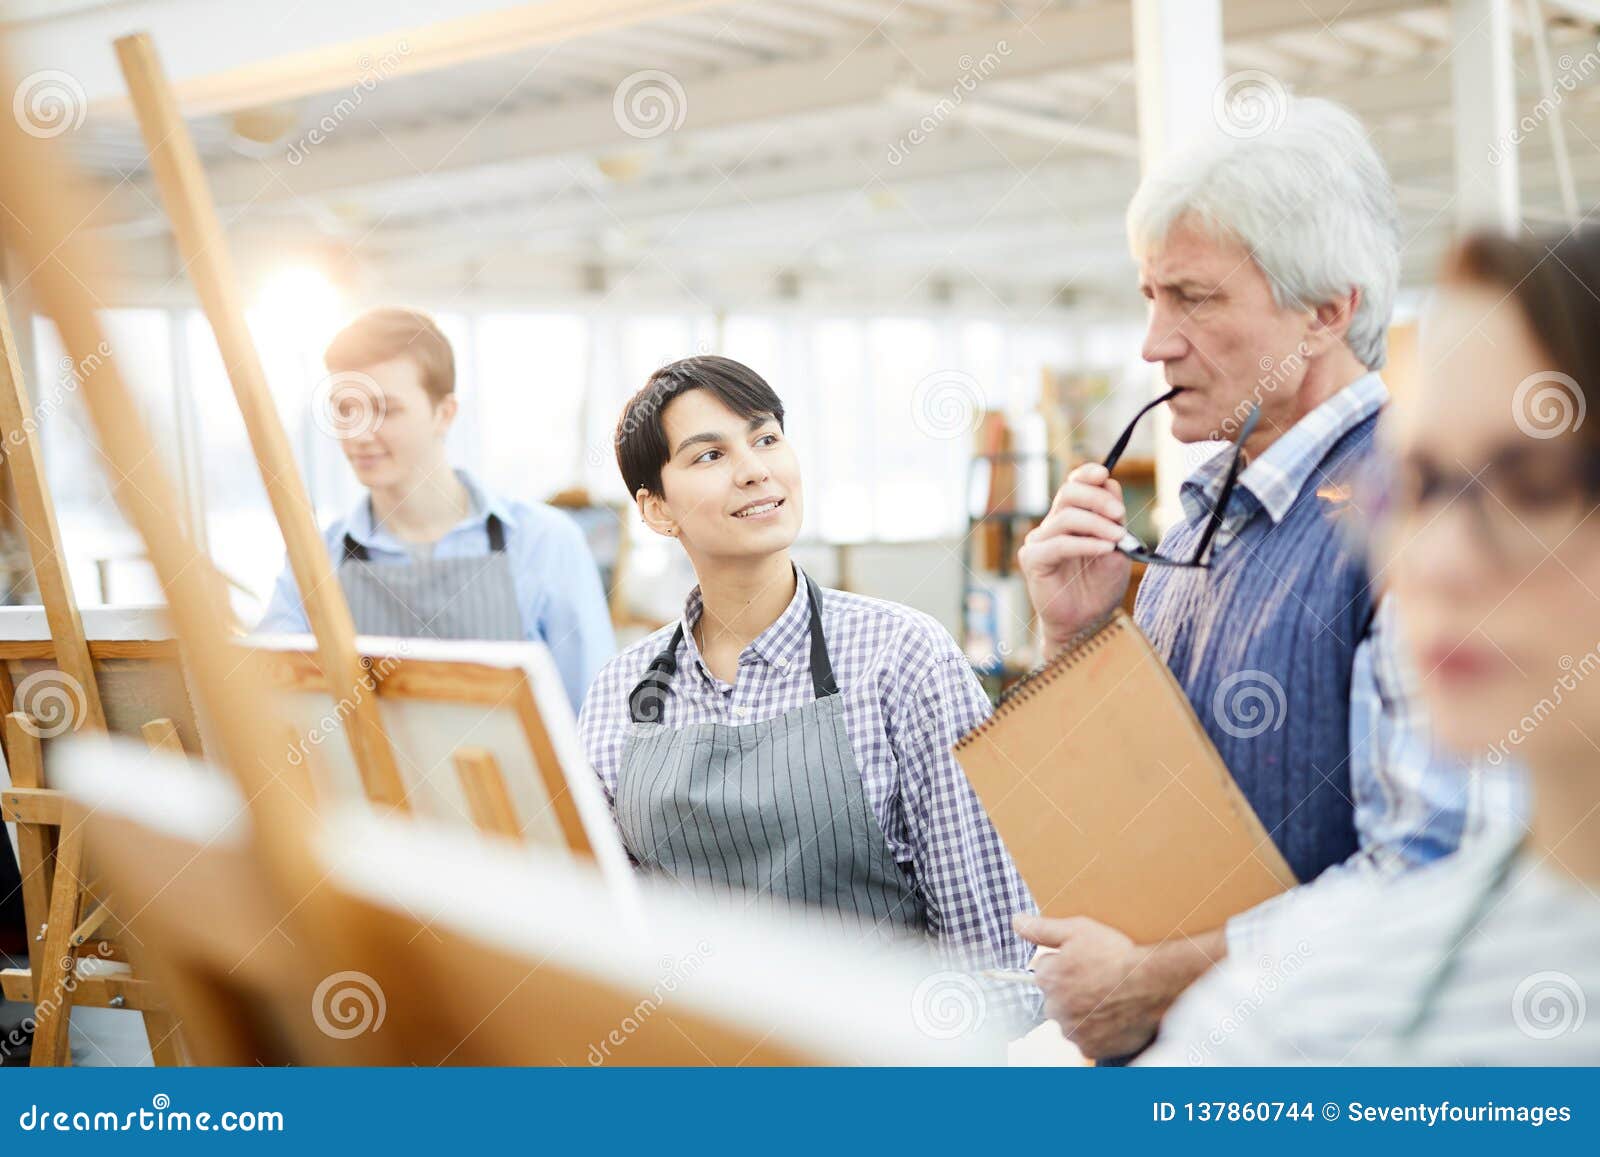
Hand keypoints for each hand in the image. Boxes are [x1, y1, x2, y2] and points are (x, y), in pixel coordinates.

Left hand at [1013, 914, 1221, 1059]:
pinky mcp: (1090, 1048)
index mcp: (1047, 979)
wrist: (1152, 985)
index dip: (1065, 962)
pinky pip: (1088, 1038)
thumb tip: (1016, 921)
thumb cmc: (1116, 955)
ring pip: (1071, 1019)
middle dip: (1071, 989)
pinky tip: (1113, 1015)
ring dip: (1084, 1011)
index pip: (1044, 970)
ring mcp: (1072, 1031)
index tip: (1085, 960)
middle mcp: (1054, 1008)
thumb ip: (1042, 929)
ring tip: (1109, 997)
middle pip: (1056, 997)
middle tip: (1099, 979)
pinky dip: (1097, 1030)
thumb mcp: (1077, 930)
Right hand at [1017, 463, 1131, 652]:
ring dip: (1097, 524)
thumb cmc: (1100, 587)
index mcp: (1071, 519)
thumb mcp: (1116, 547)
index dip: (1086, 474)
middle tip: (1119, 514)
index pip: (1073, 485)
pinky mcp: (1033, 560)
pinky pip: (1059, 544)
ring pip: (1066, 517)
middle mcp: (1052, 526)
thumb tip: (1110, 483)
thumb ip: (1113, 518)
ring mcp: (1040, 542)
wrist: (1088, 622)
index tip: (1104, 474)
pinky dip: (1085, 543)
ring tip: (1117, 539)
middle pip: (1068, 493)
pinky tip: (1104, 548)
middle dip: (1097, 498)